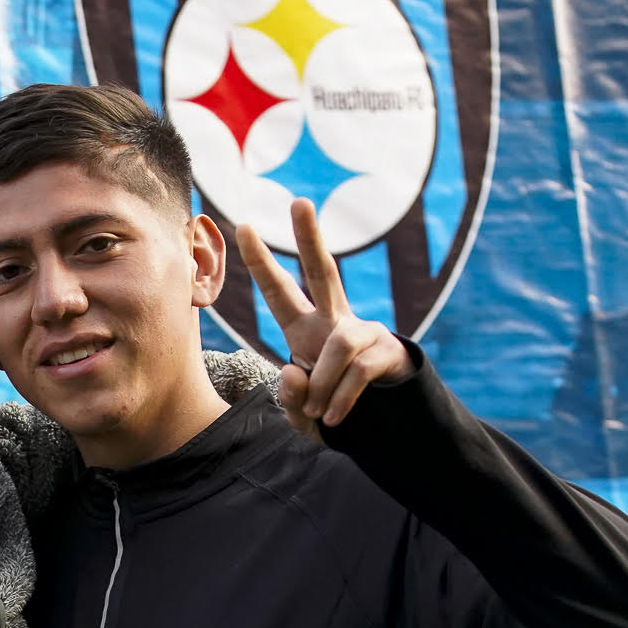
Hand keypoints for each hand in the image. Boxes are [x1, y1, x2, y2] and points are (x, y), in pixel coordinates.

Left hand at [236, 198, 412, 432]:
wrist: (376, 426)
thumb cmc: (329, 408)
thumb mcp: (300, 410)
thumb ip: (290, 397)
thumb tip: (294, 371)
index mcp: (304, 329)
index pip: (279, 292)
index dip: (260, 262)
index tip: (241, 226)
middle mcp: (333, 321)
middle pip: (323, 271)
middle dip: (310, 237)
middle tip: (299, 200)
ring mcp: (363, 332)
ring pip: (338, 344)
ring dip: (324, 383)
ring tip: (319, 413)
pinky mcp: (386, 353)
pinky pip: (358, 371)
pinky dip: (341, 399)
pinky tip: (333, 419)